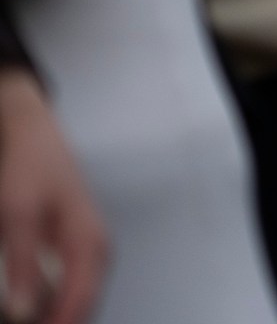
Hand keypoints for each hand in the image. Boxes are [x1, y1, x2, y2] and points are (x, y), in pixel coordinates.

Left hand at [0, 69, 104, 323]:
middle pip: (83, 304)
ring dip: (52, 311)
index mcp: (90, 244)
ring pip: (76, 298)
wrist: (33, 134)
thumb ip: (23, 265)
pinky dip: (49, 299)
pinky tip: (26, 302)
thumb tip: (21, 312)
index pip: (80, 301)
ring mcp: (87, 250)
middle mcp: (96, 251)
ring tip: (23, 315)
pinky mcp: (73, 248)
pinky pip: (67, 285)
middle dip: (56, 319)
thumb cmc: (30, 166)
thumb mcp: (18, 215)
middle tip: (23, 322)